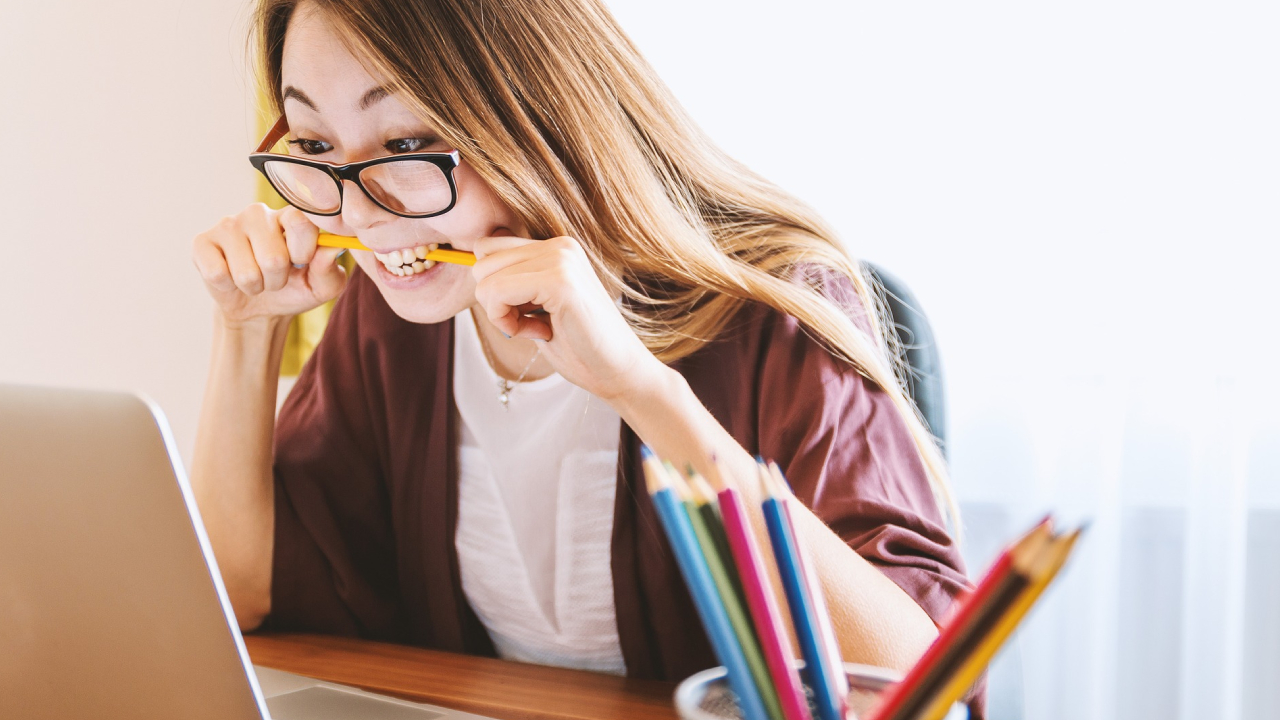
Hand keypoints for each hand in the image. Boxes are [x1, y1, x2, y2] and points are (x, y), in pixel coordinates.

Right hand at [192, 203, 347, 326]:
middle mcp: (259, 213)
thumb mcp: (321, 287)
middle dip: (277, 280)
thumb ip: (330, 269)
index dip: (303, 252)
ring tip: (255, 280)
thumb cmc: (294, 289)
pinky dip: (228, 287)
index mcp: (291, 216)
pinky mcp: (202, 242)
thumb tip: (331, 248)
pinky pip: (217, 273)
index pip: (301, 222)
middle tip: (274, 278)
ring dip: (254, 286)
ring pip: (246, 272)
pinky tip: (230, 277)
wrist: (258, 309)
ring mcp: (228, 225)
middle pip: (273, 257)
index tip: (301, 263)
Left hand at [470, 235, 668, 403]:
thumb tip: (474, 267)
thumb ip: (514, 282)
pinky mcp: (560, 281)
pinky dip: (506, 321)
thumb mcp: (538, 305)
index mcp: (556, 247)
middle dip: (494, 300)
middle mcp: (559, 245)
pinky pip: (497, 293)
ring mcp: (561, 259)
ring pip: (485, 278)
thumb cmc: (578, 346)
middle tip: (529, 324)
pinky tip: (538, 332)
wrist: (619, 372)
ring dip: (501, 313)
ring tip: (537, 328)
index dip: (493, 287)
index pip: (488, 248)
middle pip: (481, 261)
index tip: (523, 313)